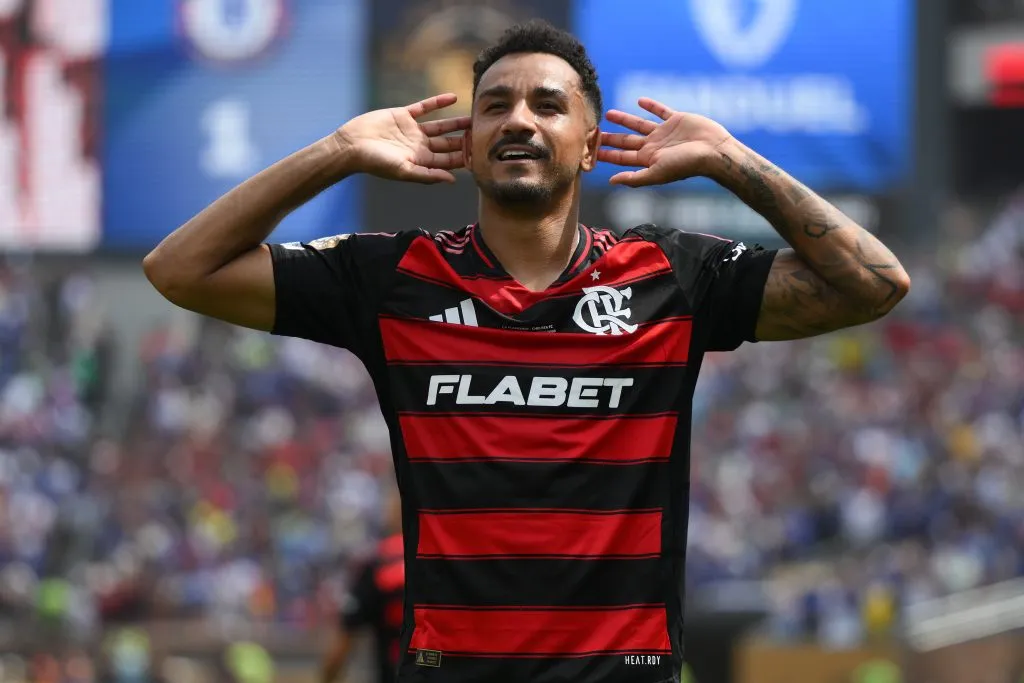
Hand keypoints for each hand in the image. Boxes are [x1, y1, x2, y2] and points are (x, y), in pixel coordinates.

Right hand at [333, 93, 469, 183]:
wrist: (351, 146)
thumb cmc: (375, 163)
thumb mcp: (403, 171)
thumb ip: (427, 175)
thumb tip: (452, 180)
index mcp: (421, 162)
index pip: (448, 160)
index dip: (465, 157)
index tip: (482, 152)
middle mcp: (419, 147)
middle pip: (448, 144)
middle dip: (464, 140)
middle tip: (484, 133)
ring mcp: (412, 130)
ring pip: (440, 126)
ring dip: (456, 122)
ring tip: (473, 117)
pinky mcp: (403, 115)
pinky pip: (424, 108)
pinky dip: (438, 103)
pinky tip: (453, 98)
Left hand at [598, 98, 732, 186]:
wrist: (713, 151)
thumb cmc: (686, 165)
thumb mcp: (657, 173)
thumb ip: (634, 178)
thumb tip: (611, 181)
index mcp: (648, 160)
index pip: (622, 157)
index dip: (606, 153)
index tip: (590, 149)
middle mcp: (654, 146)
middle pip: (627, 141)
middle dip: (611, 138)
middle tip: (594, 132)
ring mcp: (664, 133)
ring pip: (639, 124)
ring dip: (625, 120)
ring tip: (609, 114)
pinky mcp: (676, 120)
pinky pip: (660, 111)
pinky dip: (651, 106)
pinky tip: (640, 100)